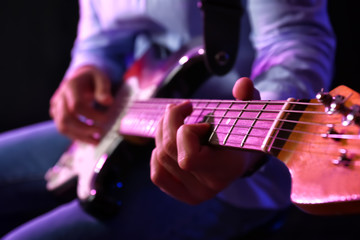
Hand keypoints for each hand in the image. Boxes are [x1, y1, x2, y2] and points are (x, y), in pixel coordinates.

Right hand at [49, 65, 113, 143]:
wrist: (80, 76)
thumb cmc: (92, 78)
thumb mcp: (101, 77)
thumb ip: (103, 89)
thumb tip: (108, 102)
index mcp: (70, 86)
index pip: (77, 105)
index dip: (91, 115)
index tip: (105, 119)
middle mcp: (60, 97)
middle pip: (66, 118)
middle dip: (83, 129)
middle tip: (99, 133)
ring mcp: (56, 106)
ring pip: (62, 127)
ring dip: (79, 137)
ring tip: (96, 141)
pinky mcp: (57, 114)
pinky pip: (63, 128)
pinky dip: (75, 136)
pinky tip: (89, 139)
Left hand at [150, 77, 263, 204]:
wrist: (241, 159)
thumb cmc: (243, 133)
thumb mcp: (248, 113)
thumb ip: (248, 97)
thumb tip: (243, 83)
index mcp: (226, 169)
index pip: (188, 158)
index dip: (188, 133)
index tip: (204, 123)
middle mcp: (208, 187)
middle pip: (169, 151)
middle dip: (171, 120)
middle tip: (184, 107)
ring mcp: (194, 192)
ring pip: (160, 156)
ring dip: (163, 130)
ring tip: (176, 117)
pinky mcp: (183, 193)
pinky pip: (157, 175)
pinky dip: (157, 155)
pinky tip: (168, 142)